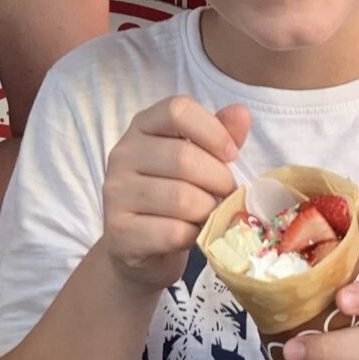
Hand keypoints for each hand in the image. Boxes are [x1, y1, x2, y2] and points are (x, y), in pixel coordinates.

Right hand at [101, 96, 250, 293]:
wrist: (139, 249)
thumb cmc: (175, 197)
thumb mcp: (198, 160)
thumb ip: (220, 135)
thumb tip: (242, 113)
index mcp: (142, 127)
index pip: (178, 110)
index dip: (213, 131)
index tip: (232, 154)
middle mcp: (122, 154)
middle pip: (184, 157)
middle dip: (219, 180)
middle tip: (227, 195)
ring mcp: (116, 193)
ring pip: (182, 198)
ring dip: (208, 211)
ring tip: (210, 214)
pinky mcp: (119, 231)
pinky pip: (173, 232)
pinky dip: (194, 236)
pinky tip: (192, 234)